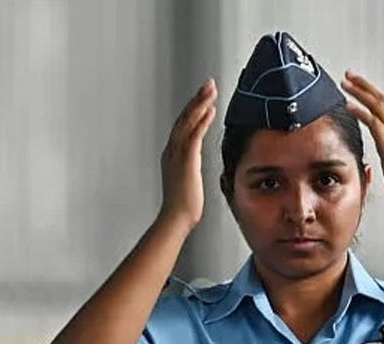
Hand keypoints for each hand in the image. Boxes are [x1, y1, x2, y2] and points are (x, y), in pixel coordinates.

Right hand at [158, 78, 217, 232]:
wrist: (176, 218)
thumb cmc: (183, 207)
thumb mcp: (188, 183)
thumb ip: (189, 171)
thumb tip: (193, 169)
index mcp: (173, 155)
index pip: (183, 127)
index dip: (193, 111)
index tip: (203, 100)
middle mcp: (172, 150)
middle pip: (184, 118)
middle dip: (196, 100)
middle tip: (207, 85)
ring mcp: (177, 154)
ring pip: (188, 121)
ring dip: (200, 104)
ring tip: (210, 90)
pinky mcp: (186, 160)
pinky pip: (194, 135)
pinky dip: (201, 120)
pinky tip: (210, 110)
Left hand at [341, 71, 383, 211]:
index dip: (373, 93)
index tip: (361, 85)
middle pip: (382, 99)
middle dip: (365, 85)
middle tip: (350, 75)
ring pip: (377, 105)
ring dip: (360, 92)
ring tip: (345, 84)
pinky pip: (373, 121)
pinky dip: (360, 111)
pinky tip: (349, 105)